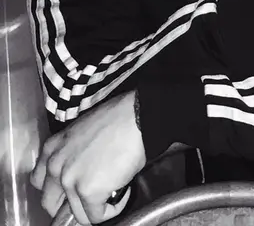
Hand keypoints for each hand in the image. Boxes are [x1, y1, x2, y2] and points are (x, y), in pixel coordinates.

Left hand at [31, 90, 145, 224]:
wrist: (135, 117)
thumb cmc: (116, 118)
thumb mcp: (81, 131)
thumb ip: (71, 153)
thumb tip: (82, 169)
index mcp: (52, 148)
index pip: (40, 181)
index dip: (58, 188)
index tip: (72, 186)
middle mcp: (55, 166)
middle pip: (51, 203)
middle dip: (70, 204)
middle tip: (91, 195)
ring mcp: (70, 181)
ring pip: (77, 214)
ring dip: (95, 207)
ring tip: (113, 190)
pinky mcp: (88, 192)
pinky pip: (97, 216)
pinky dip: (112, 208)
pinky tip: (123, 191)